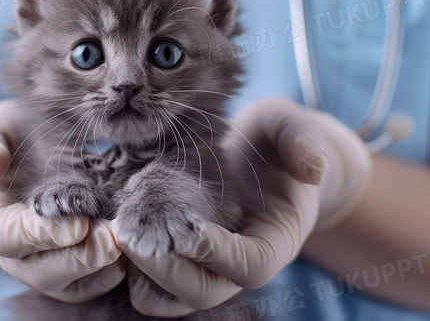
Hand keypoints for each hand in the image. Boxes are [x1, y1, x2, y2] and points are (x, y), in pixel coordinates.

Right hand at [0, 100, 123, 301]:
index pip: (4, 237)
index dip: (41, 235)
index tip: (78, 225)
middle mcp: (1, 249)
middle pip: (37, 273)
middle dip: (78, 260)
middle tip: (112, 239)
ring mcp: (28, 261)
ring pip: (62, 286)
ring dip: (96, 271)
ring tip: (122, 243)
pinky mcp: (54, 262)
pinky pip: (79, 286)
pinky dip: (105, 274)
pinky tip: (126, 247)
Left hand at [113, 98, 371, 315]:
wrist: (258, 154)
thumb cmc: (276, 142)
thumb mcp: (293, 130)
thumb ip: (304, 143)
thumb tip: (311, 169)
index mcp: (274, 242)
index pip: (248, 267)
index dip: (216, 252)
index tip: (185, 224)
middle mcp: (238, 265)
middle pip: (201, 293)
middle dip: (162, 267)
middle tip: (128, 231)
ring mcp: (207, 268)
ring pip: (168, 299)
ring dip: (140, 273)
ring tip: (118, 231)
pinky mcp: (181, 262)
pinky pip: (150, 284)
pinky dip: (131, 267)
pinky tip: (118, 228)